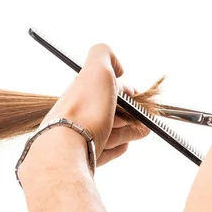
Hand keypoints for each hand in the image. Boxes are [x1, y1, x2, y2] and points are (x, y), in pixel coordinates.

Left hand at [41, 44, 150, 166]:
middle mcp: (78, 112)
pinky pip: (103, 151)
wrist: (66, 150)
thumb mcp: (97, 68)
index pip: (106, 87)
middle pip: (109, 110)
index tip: (139, 98)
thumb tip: (116, 66)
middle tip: (145, 119)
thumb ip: (105, 54)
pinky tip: (124, 145)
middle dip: (130, 112)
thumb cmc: (84, 109)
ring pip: (108, 131)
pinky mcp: (83, 158)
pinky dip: (116, 148)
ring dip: (128, 130)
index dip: (125, 90)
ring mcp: (79, 136)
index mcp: (81, 90)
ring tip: (143, 131)